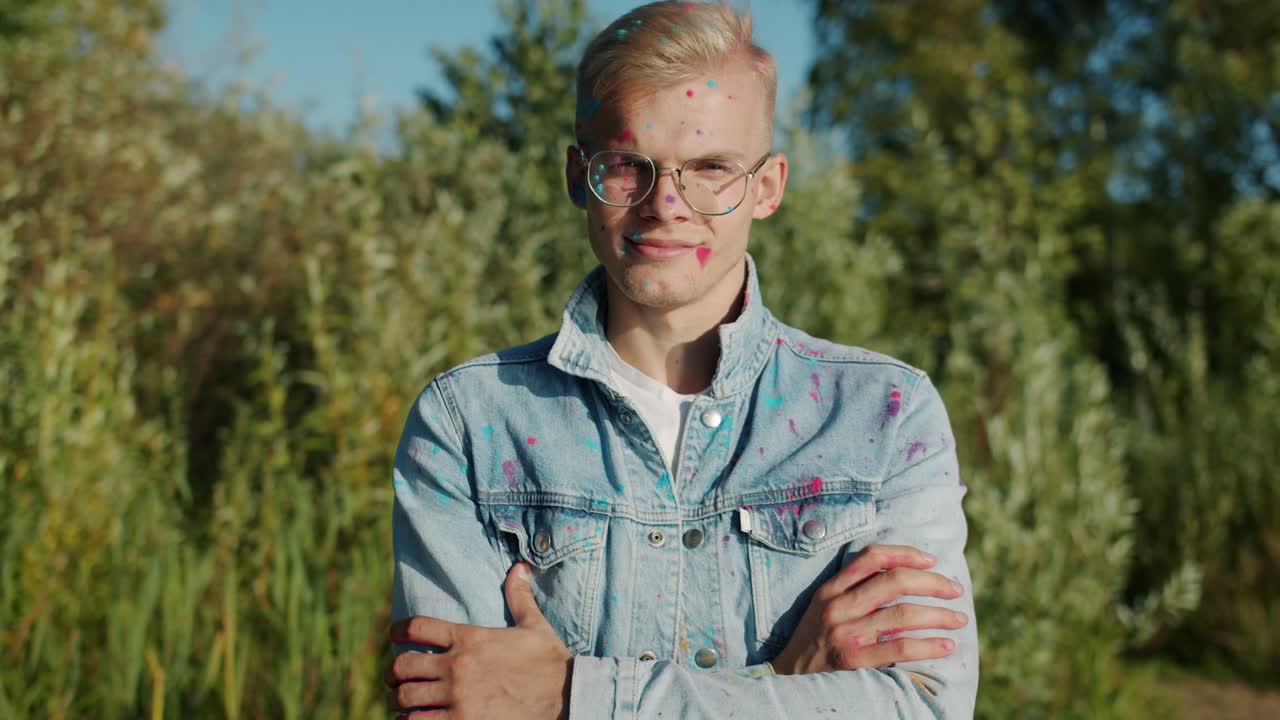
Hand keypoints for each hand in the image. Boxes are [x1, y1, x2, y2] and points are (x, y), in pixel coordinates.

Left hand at [385, 563, 573, 719]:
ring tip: (404, 702)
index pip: (417, 627)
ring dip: (401, 700)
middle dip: (394, 674)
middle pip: (402, 667)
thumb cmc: (549, 661)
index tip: (394, 636)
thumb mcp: (534, 625)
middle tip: (395, 679)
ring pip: (406, 698)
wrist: (566, 696)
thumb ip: (518, 597)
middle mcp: (457, 665)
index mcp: (469, 637)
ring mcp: (457, 697)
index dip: (398, 630)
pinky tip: (415, 719)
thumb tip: (518, 568)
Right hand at [769, 544, 967, 675]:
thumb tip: (900, 575)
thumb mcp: (823, 608)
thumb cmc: (813, 643)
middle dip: (932, 583)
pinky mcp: (854, 661)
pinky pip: (900, 648)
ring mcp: (846, 634)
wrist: (788, 680)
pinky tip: (946, 645)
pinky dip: (929, 645)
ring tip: (959, 619)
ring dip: (939, 615)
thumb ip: (851, 590)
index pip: (871, 557)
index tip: (932, 561)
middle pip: (894, 581)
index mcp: (831, 590)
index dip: (905, 554)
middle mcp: (838, 607)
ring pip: (903, 614)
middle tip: (955, 589)